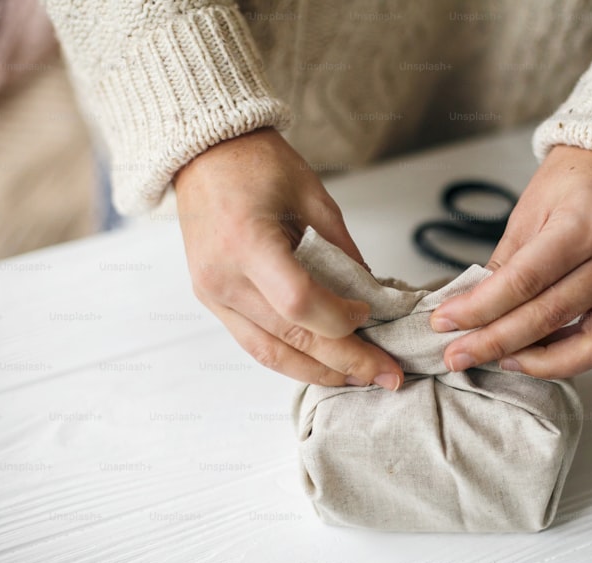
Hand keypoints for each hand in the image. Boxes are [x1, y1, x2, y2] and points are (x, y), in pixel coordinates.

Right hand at [174, 128, 403, 389]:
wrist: (204, 155)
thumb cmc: (257, 164)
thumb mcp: (313, 197)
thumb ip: (342, 252)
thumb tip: (372, 296)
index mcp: (247, 241)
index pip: (299, 303)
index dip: (341, 318)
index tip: (368, 313)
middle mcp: (223, 277)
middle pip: (291, 338)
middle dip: (346, 361)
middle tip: (388, 375)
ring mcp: (212, 295)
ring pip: (270, 355)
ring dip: (319, 372)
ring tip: (359, 378)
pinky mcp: (212, 302)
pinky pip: (255, 343)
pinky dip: (292, 358)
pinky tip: (324, 363)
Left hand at [429, 146, 591, 378]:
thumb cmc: (575, 180)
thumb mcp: (530, 209)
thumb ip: (505, 263)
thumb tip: (471, 309)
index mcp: (585, 222)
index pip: (524, 280)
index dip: (479, 308)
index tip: (445, 322)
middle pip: (548, 315)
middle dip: (494, 340)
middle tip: (456, 354)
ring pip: (581, 343)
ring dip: (530, 360)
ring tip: (493, 360)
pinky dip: (564, 359)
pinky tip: (530, 356)